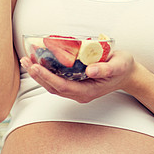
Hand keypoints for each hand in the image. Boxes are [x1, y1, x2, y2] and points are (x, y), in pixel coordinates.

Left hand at [21, 50, 138, 102]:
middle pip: (53, 87)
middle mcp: (80, 92)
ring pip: (53, 84)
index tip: (36, 66)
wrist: (127, 73)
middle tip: (26, 61)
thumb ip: (106, 68)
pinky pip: (57, 79)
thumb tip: (90, 70)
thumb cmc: (123, 67)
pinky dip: (46, 71)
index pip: (62, 86)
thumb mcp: (119, 65)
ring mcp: (77, 89)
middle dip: (38, 75)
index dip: (47, 77)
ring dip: (39, 74)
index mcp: (88, 91)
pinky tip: (39, 60)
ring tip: (27, 60)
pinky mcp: (75, 82)